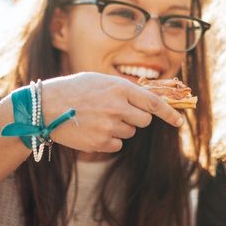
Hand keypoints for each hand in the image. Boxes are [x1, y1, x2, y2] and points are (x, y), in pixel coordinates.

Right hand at [36, 73, 183, 153]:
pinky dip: (108, 140)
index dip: (170, 114)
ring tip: (96, 118)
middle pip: (143, 122)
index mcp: (121, 88)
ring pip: (129, 133)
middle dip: (135, 119)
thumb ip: (124, 89)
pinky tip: (92, 130)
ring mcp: (110, 126)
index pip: (154, 103)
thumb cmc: (73, 90)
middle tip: (116, 113)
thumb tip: (146, 102)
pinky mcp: (101, 143)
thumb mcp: (100, 81)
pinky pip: (117, 145)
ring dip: (118, 128)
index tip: (179, 122)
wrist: (46, 107)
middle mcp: (118, 107)